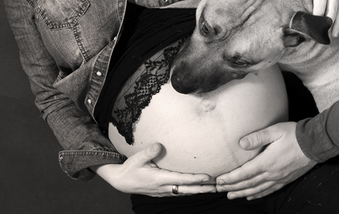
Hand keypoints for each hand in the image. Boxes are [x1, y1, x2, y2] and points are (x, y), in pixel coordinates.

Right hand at [94, 143, 215, 196]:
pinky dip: (189, 191)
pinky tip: (197, 189)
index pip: (182, 179)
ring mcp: (163, 191)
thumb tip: (160, 145)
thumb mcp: (137, 158)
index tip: (208, 177)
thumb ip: (149, 152)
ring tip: (212, 188)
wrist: (121, 181)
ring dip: (198, 190)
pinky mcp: (162, 192)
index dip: (195, 178)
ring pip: (184, 192)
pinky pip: (179, 193)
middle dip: (202, 188)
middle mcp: (163, 187)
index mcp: (159, 179)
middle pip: (187, 189)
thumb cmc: (130, 168)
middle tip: (217, 186)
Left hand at [215, 122, 315, 199]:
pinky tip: (251, 196)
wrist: (314, 143)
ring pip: (257, 189)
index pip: (244, 173)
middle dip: (232, 187)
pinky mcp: (286, 179)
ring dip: (242, 193)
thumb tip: (240, 143)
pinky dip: (258, 194)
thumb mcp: (275, 131)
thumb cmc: (294, 134)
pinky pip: (269, 190)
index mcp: (267, 161)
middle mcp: (271, 173)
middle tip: (219, 189)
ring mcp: (279, 178)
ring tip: (231, 195)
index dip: (230, 178)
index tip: (219, 180)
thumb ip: (257, 137)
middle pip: (248, 183)